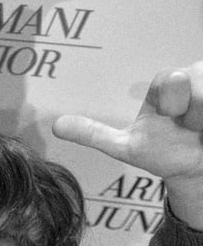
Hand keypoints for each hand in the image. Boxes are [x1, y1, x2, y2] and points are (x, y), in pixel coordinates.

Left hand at [54, 62, 202, 228]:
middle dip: (194, 108)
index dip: (174, 99)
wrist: (196, 168)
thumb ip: (94, 134)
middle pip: (196, 78)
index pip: (171, 77)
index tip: (174, 117)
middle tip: (191, 126)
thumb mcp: (126, 146)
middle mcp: (192, 77)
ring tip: (202, 129)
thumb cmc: (163, 153)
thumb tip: (57, 126)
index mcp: (164, 85)